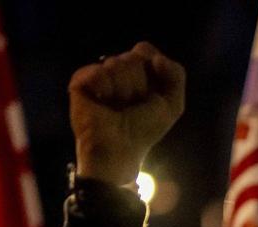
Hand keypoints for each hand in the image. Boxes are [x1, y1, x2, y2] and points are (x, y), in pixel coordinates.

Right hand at [69, 42, 185, 185]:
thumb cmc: (145, 128)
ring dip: (124, 90)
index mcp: (138, 71)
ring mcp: (99, 73)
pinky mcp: (81, 81)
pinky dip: (105, 89)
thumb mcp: (173, 104)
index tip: (152, 93)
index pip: (145, 50)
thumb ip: (176, 75)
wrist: (120, 146)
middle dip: (139, 85)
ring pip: (117, 64)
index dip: (151, 69)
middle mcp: (117, 69)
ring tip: (117, 106)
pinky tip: (102, 102)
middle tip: (132, 104)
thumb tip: (157, 57)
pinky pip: (97, 72)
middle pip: (133, 58)